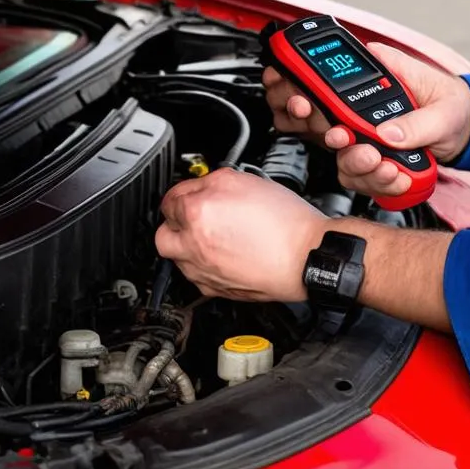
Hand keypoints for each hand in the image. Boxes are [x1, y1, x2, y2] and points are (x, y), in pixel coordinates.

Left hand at [155, 168, 326, 301]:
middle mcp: (194, 239)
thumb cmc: (287, 221)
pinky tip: (221, 255)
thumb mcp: (251, 181)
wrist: (306, 257)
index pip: (170, 197)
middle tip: (194, 216)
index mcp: (200, 209)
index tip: (192, 194)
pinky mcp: (211, 287)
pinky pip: (192, 275)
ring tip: (210, 236)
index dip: (185, 192)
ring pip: (174, 256)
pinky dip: (201, 265)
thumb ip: (216, 181)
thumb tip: (202, 186)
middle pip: (164, 231)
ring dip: (186, 244)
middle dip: (176, 222)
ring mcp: (200, 267)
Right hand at [262, 42, 469, 201]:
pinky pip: (359, 174)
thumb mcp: (443, 109)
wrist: (466, 130)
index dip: (304, 91)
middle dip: (327, 134)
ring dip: (357, 164)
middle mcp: (361, 103)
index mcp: (374, 75)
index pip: (325, 77)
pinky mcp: (371, 156)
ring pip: (337, 152)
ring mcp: (364, 131)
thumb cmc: (454, 104)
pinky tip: (397, 179)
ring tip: (385, 167)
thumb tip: (388, 132)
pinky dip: (375, 182)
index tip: (306, 106)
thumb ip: (418, 122)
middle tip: (351, 143)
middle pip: (317, 117)